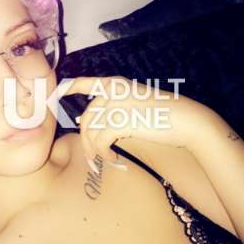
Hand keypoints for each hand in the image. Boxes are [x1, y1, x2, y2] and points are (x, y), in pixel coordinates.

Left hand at [64, 75, 206, 166]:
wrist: (188, 121)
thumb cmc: (165, 117)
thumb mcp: (136, 107)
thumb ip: (114, 111)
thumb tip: (91, 125)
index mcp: (116, 84)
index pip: (84, 82)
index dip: (67, 89)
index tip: (56, 95)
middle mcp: (112, 91)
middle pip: (86, 118)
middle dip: (86, 140)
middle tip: (92, 157)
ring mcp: (115, 104)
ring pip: (90, 132)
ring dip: (94, 151)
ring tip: (105, 161)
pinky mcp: (119, 120)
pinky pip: (100, 141)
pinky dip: (105, 154)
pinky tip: (116, 159)